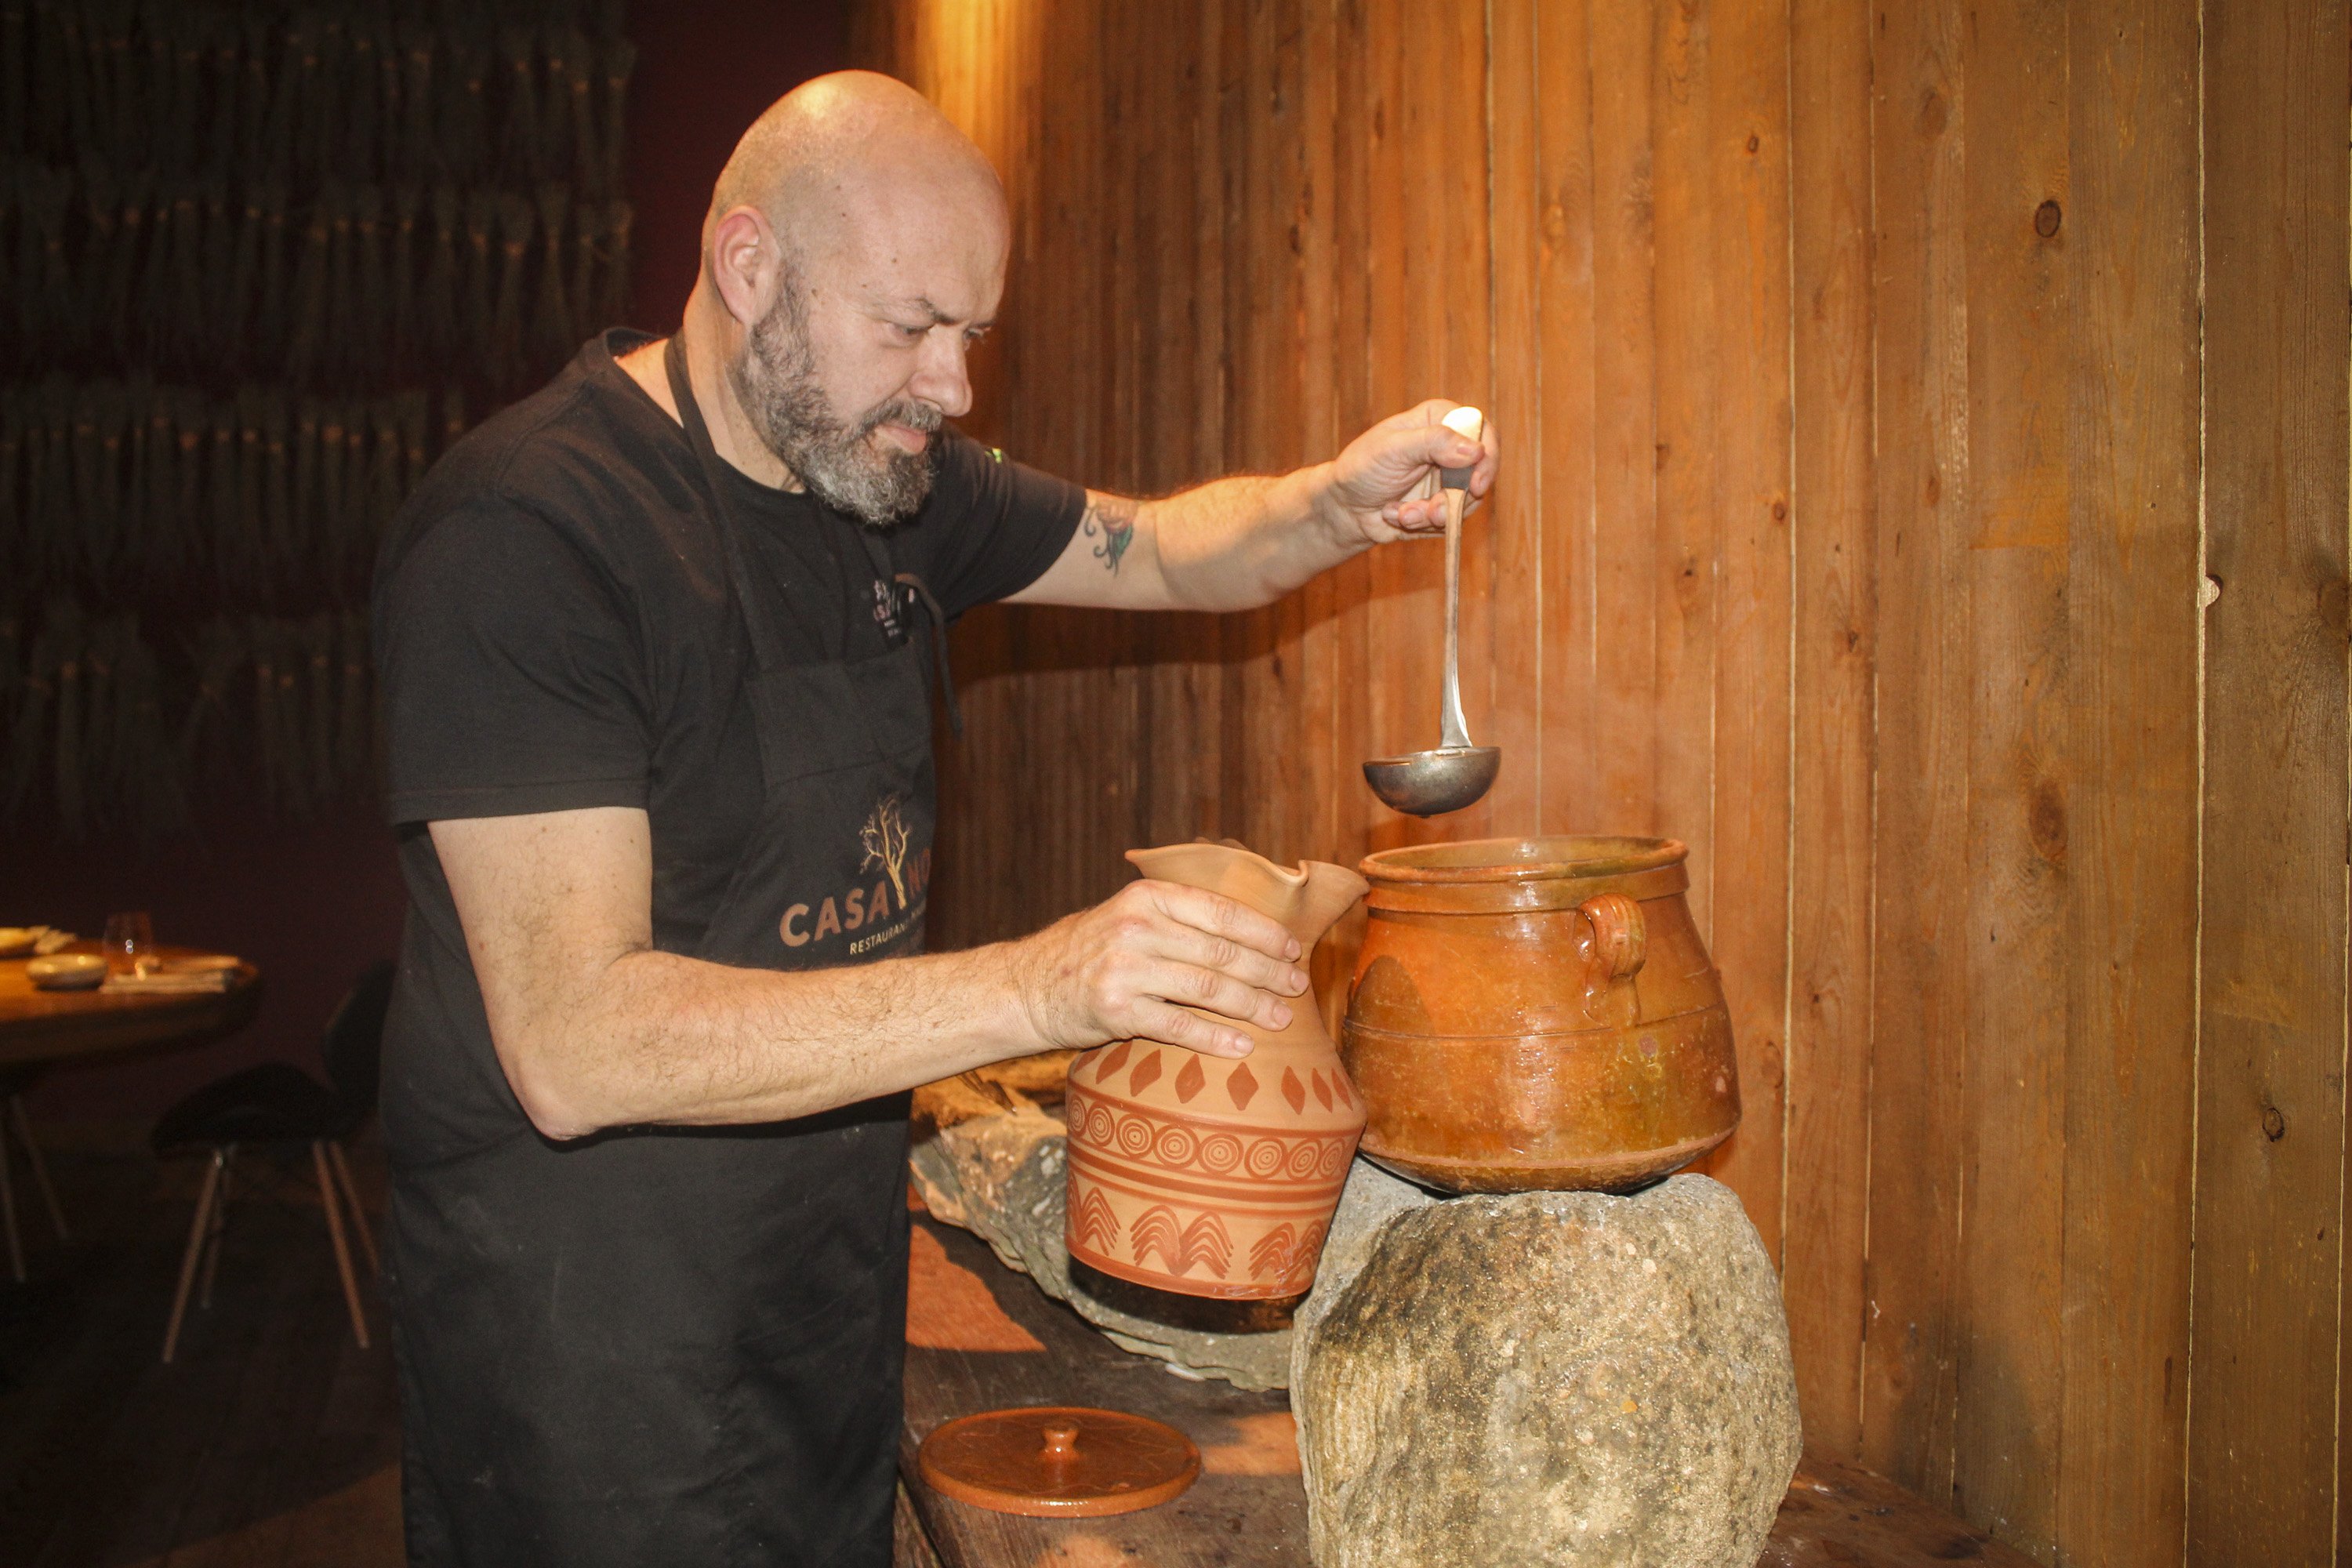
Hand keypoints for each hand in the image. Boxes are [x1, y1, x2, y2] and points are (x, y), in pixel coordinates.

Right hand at [1010, 880, 1309, 1057]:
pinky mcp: (1116, 1011)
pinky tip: (1242, 1047)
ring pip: (1207, 989)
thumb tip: (1250, 933)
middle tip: (1297, 988)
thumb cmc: (1091, 951)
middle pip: (1221, 953)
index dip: (1263, 932)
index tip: (1292, 949)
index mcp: (1147, 897)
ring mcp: (1126, 970)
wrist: (1029, 987)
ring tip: (1280, 1019)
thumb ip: (1177, 917)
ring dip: (1252, 1006)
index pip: (1221, 911)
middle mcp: (1137, 929)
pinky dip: (1216, 1039)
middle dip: (1267, 972)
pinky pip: (1180, 1027)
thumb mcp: (1128, 915)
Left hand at [1318, 398, 1500, 541]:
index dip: (1486, 458)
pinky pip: (1452, 521)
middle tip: (1431, 514)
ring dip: (1433, 515)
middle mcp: (1450, 447)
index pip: (1481, 430)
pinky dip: (1424, 524)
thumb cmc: (1361, 469)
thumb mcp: (1393, 448)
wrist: (1344, 508)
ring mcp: (1449, 478)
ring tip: (1402, 514)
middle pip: (1481, 471)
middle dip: (1454, 499)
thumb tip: (1475, 450)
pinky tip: (1397, 516)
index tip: (1475, 485)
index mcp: (1440, 418)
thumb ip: (1433, 443)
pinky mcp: (1444, 505)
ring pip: (1467, 501)